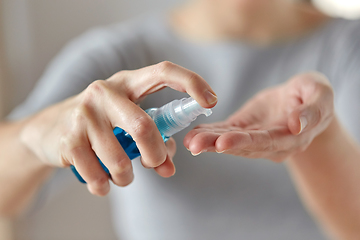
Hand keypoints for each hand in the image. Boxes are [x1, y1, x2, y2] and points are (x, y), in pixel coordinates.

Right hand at [20, 61, 216, 195]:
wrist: (49, 129)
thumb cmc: (102, 124)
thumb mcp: (129, 123)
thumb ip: (155, 141)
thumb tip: (170, 167)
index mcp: (128, 83)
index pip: (164, 71)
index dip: (192, 83)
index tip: (211, 101)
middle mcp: (105, 92)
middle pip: (143, 127)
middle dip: (155, 154)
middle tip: (154, 164)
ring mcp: (84, 113)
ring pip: (120, 159)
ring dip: (127, 176)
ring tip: (123, 176)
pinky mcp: (68, 138)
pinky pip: (96, 174)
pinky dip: (105, 185)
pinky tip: (103, 183)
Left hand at [184, 72, 333, 161]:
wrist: (303, 99)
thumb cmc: (314, 95)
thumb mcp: (321, 95)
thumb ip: (313, 110)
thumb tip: (298, 125)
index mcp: (291, 137)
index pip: (266, 141)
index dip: (244, 142)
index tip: (223, 143)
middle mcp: (271, 143)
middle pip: (243, 145)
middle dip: (217, 144)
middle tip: (195, 144)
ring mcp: (256, 138)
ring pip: (231, 141)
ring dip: (209, 142)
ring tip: (189, 141)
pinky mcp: (245, 129)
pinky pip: (226, 132)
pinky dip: (210, 133)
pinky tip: (194, 133)